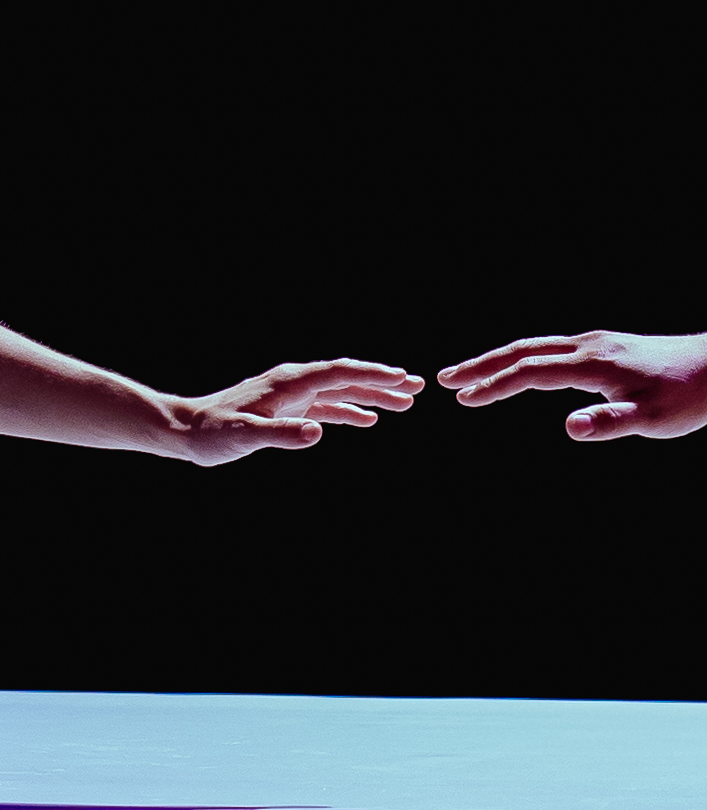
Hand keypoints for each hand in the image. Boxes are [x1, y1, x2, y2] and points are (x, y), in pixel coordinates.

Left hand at [180, 360, 423, 465]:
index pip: (340, 373)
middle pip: (347, 377)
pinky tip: (368, 420)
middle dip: (383, 382)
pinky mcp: (289, 409)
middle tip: (418, 389)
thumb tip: (318, 432)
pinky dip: (351, 410)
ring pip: (341, 391)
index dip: (374, 375)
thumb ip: (282, 435)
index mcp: (291, 382)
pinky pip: (328, 405)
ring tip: (404, 404)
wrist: (186, 431)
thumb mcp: (246, 436)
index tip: (403, 379)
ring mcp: (293, 394)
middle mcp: (295, 382)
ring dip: (372, 395)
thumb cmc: (213, 434)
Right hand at [438, 331, 706, 440]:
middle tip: (443, 380)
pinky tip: (520, 371)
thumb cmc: (686, 397)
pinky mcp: (603, 347)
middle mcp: (587, 347)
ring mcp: (594, 344)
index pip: (531, 372)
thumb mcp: (652, 419)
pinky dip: (523, 358)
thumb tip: (569, 428)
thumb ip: (610, 422)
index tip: (463, 400)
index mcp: (591, 364)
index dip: (494, 387)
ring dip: (498, 360)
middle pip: (522, 351)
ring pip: (535, 346)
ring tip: (469, 376)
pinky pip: (551, 349)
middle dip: (481, 366)